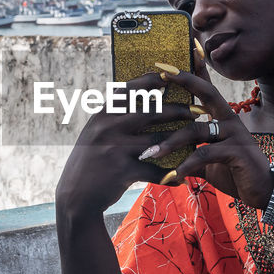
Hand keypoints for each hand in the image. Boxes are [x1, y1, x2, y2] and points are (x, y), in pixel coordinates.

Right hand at [56, 71, 199, 214]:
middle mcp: (108, 127)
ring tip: (197, 136)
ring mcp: (116, 148)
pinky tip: (182, 178)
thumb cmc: (90, 160)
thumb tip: (140, 93)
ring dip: (182, 138)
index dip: (154, 81)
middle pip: (153, 112)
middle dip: (180, 109)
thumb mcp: (96, 131)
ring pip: (159, 140)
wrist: (75, 196)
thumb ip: (114, 114)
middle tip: (198, 109)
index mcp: (103, 113)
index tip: (173, 77)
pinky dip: (170, 176)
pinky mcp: (124, 171)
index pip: (131, 89)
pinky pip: (154, 171)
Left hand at [142, 64, 273, 209]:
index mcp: (222, 117)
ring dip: (170, 143)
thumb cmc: (237, 174)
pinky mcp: (237, 151)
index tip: (171, 61)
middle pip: (206, 92)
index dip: (191, 73)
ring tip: (150, 154)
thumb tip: (165, 160)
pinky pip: (205, 153)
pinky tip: (174, 175)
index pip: (206, 89)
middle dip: (184, 80)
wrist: (265, 191)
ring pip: (195, 130)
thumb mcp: (209, 163)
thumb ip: (190, 156)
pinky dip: (186, 165)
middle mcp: (230, 119)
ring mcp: (235, 133)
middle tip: (161, 72)